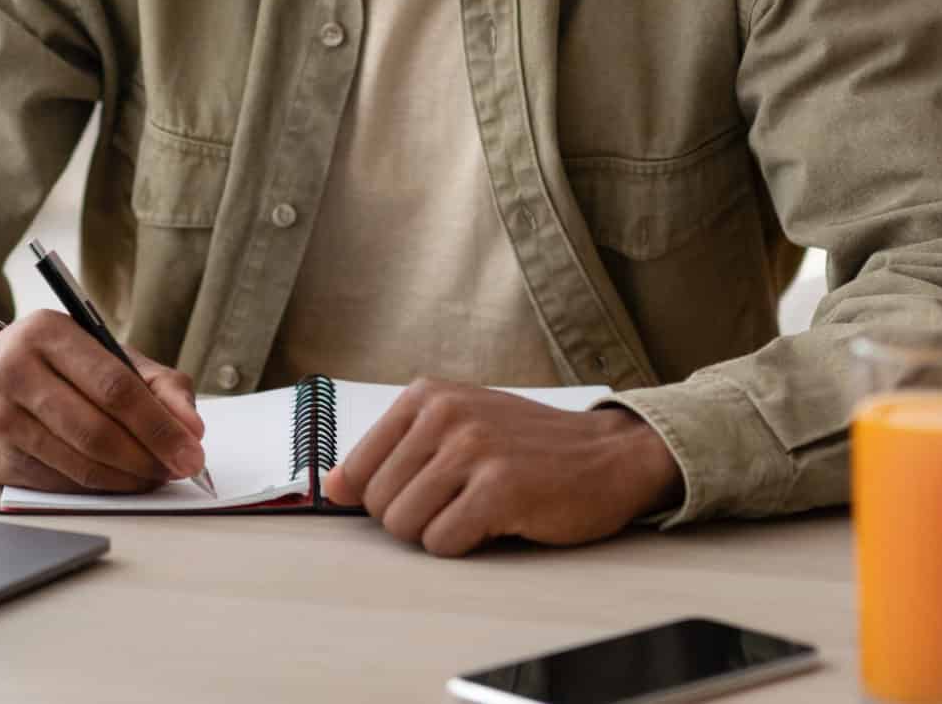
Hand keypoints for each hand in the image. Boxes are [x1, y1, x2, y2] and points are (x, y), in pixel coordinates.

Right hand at [0, 313, 206, 493]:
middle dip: (149, 456)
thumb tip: (191, 428)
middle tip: (180, 470)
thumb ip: (155, 383)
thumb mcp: (99, 352)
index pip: (115, 386)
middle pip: (98, 428)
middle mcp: (15, 369)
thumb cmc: (49, 366)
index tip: (191, 448)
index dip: (159, 424)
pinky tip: (119, 481)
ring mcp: (0, 416)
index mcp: (47, 331)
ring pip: (80, 462)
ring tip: (154, 476)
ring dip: (128, 478)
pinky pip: (61, 481)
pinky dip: (99, 487)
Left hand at [318, 379, 683, 555]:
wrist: (609, 454)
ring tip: (477, 511)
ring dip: (440, 534)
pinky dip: (465, 546)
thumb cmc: (528, 446)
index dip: (376, 499)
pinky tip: (497, 523)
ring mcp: (472, 449)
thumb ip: (395, 450)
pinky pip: (444, 543)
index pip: (357, 468)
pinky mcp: (499, 488)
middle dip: (413, 519)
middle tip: (457, 505)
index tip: (409, 499)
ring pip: (405, 526)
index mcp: (427, 395)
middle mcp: (444, 414)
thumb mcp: (457, 426)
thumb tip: (331, 487)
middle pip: (379, 503)